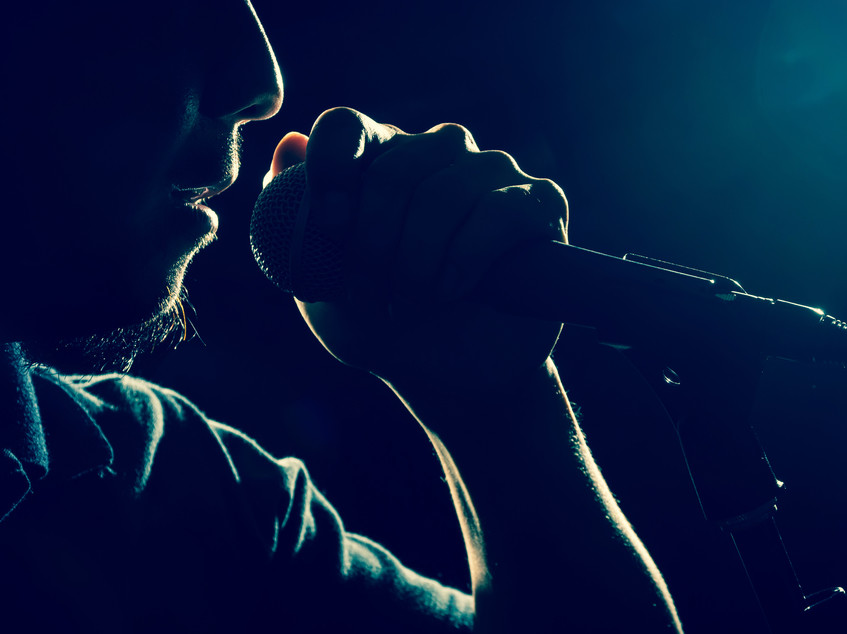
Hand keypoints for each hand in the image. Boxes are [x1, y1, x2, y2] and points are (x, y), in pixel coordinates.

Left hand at [264, 108, 567, 402]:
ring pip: (448, 191)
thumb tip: (289, 144)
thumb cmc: (382, 325)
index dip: (331, 170)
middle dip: (376, 241)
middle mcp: (437, 153)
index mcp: (380, 159)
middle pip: (396, 166)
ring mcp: (492, 173)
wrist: (449, 376)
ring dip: (419, 260)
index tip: (331, 227)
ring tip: (411, 301)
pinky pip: (500, 211)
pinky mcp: (539, 202)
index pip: (346, 128)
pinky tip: (454, 289)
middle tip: (372, 292)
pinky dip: (468, 258)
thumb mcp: (323, 283)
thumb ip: (297, 217)